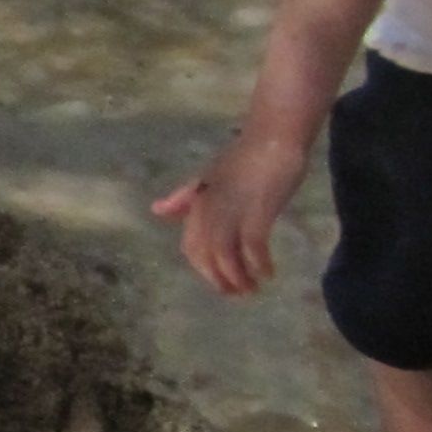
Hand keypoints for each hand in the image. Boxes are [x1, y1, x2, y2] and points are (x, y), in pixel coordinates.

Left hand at [154, 122, 309, 297]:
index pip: (190, 246)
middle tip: (237, 294)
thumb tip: (157, 211)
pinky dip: (259, 265)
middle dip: (219, 280)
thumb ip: (185, 197)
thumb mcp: (208, 178)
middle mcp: (208, 209)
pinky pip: (252, 247)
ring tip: (253, 289)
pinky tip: (268, 274)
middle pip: (205, 256)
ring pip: (225, 256)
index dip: (204, 269)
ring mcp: (231, 210)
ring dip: (239, 278)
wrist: (274, 137)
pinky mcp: (256, 210)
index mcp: (196, 203)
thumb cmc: (246, 158)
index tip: (221, 282)